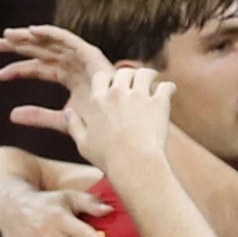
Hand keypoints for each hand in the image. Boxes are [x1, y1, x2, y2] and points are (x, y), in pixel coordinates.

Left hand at [0, 24, 114, 121]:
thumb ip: (38, 116)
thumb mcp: (61, 121)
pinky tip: (32, 31)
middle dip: (19, 47)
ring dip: (30, 37)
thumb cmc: (98, 127)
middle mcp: (74, 65)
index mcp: (69, 78)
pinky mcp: (92, 56)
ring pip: (51, 43)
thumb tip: (11, 115)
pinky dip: (52, 33)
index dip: (18, 70)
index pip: (39, 68)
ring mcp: (83, 59)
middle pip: (42, 51)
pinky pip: (68, 40)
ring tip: (8, 35)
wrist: (121, 130)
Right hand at [57, 65, 173, 177]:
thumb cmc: (108, 158)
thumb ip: (74, 125)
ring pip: (145, 73)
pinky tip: (169, 90)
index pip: (101, 77)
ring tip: (153, 79)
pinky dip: (168, 88)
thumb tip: (67, 112)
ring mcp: (139, 96)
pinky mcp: (158, 103)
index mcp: (98, 100)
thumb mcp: (83, 144)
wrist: (133, 164)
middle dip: (129, 74)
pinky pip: (166, 86)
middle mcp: (118, 93)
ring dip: (149, 75)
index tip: (113, 84)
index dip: (108, 79)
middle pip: (124, 72)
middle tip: (135, 80)